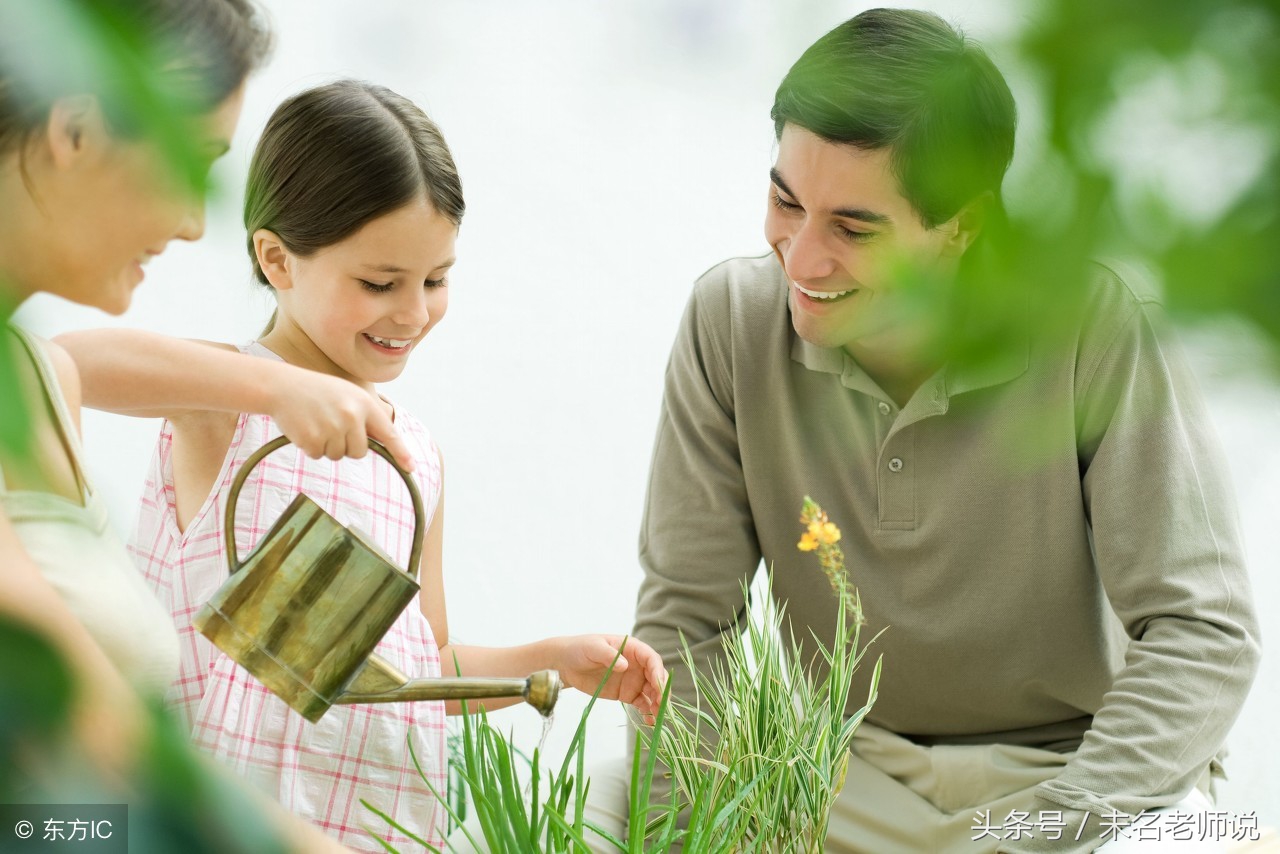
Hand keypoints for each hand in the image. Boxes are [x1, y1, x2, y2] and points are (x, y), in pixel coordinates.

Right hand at [265, 365, 414, 470]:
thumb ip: (365, 416)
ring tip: (317, 422)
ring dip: (327, 445)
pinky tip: (305, 428)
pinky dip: (311, 447)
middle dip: (346, 445)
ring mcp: (332, 428)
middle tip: (331, 424)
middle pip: (359, 452)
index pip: (388, 433)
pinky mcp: (312, 439)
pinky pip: (318, 456)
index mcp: (364, 403)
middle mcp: (351, 416)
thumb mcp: (348, 395)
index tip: (411, 467)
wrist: (283, 386)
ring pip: (338, 455)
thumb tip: (381, 443)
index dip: (401, 452)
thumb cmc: (319, 392)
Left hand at [554, 635, 666, 720]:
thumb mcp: (593, 648)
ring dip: (658, 703)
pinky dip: (648, 711)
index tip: (659, 685)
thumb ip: (609, 655)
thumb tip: (625, 665)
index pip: (651, 659)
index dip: (658, 672)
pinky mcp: (627, 694)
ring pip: (652, 692)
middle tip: (662, 705)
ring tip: (657, 715)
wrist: (567, 664)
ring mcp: (633, 680)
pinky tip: (649, 721)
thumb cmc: (581, 649)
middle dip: (662, 691)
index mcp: (632, 649)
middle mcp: (637, 665)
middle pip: (656, 677)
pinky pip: (642, 703)